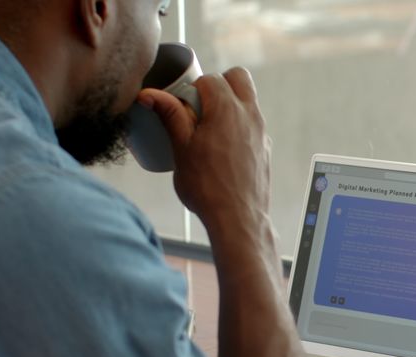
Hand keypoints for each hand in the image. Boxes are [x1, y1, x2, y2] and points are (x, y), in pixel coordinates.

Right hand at [138, 68, 271, 235]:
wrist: (238, 219)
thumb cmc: (207, 187)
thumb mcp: (181, 148)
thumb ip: (169, 116)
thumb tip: (149, 94)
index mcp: (228, 108)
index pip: (210, 78)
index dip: (193, 89)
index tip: (184, 108)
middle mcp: (250, 115)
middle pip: (238, 78)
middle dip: (219, 84)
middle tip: (200, 107)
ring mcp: (261, 131)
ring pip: (248, 101)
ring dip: (229, 104)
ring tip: (209, 130)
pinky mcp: (265, 148)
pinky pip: (253, 124)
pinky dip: (239, 125)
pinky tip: (223, 149)